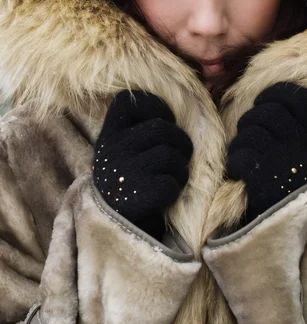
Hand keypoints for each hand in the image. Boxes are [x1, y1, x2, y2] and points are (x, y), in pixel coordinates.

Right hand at [93, 90, 192, 239]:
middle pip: (162, 128)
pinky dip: (176, 188)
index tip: (163, 122)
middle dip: (180, 142)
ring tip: (173, 175)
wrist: (111, 222)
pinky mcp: (138, 195)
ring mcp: (125, 171)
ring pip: (171, 155)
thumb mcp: (119, 149)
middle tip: (180, 154)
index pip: (131, 101)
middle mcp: (114, 148)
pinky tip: (168, 193)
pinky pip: (172, 182)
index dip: (155, 107)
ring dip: (181, 167)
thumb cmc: (125, 178)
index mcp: (109, 133)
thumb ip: (136, 128)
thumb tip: (174, 112)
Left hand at [226, 83, 306, 224]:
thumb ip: (295, 128)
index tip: (267, 103)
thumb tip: (269, 100)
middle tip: (252, 136)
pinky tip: (240, 174)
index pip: (300, 97)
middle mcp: (302, 145)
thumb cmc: (296, 186)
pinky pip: (239, 155)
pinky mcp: (263, 178)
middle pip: (267, 112)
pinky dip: (235, 164)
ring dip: (241, 144)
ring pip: (249, 133)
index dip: (277, 94)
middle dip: (252, 120)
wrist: (295, 228)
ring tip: (246, 157)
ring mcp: (283, 160)